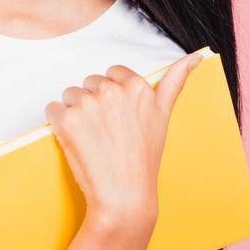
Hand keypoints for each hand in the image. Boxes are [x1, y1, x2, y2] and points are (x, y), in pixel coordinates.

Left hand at [46, 48, 209, 229]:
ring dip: (75, 113)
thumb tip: (197, 55)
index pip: (112, 74)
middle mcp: (111, 90)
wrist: (123, 194)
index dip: (112, 97)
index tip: (119, 118)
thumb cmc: (144, 157)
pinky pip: (52, 109)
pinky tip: (76, 142)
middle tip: (108, 132)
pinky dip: (59, 124)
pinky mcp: (66, 119)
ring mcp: (87, 103)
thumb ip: (175, 81)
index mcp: (136, 86)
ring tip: (93, 138)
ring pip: (70, 95)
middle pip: (89, 83)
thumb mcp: (163, 115)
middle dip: (94, 104)